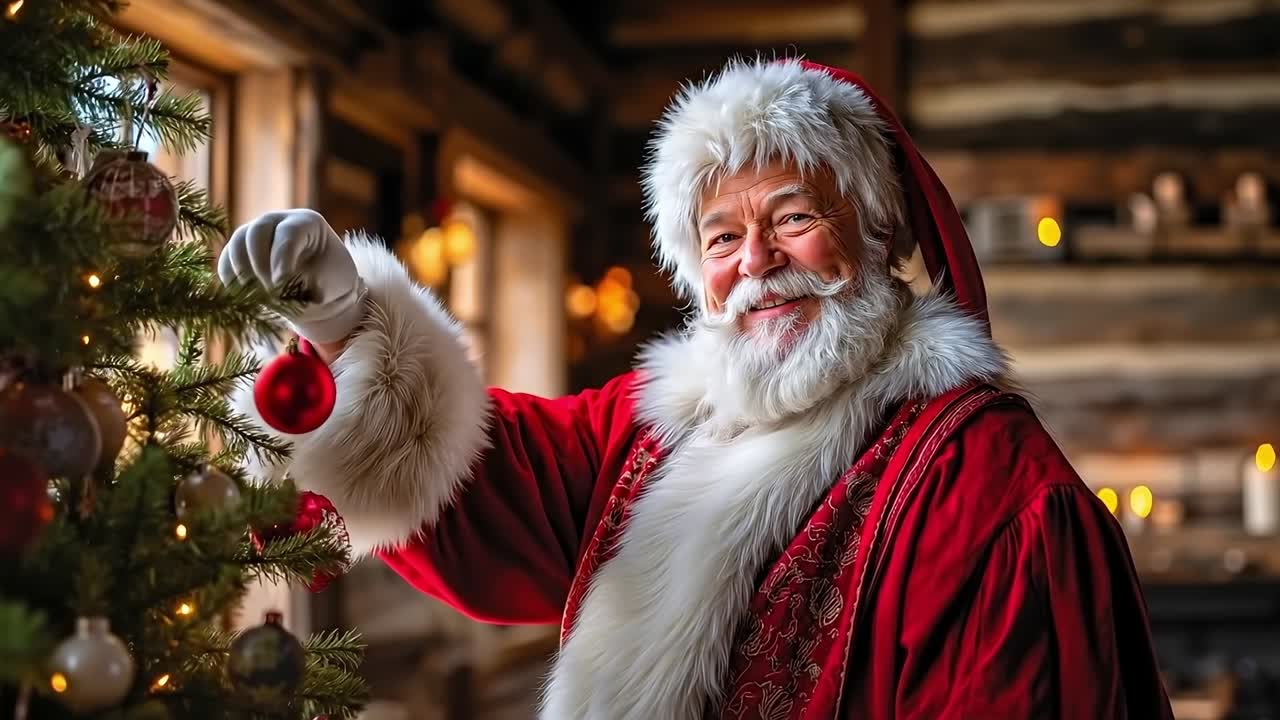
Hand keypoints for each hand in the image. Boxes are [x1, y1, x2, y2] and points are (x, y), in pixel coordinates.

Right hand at [218, 209, 365, 343]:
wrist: (319, 291)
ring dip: (244, 273)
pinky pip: (226, 262)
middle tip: (270, 291)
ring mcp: (255, 233)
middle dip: (260, 265)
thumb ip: (305, 282)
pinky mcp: (239, 252)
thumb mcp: (328, 283)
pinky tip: (244, 297)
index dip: (281, 257)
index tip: (280, 282)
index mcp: (307, 223)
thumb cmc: (330, 284)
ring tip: (259, 296)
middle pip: (256, 233)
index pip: (288, 233)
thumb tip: (274, 285)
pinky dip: (231, 280)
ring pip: (236, 245)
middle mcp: (278, 221)